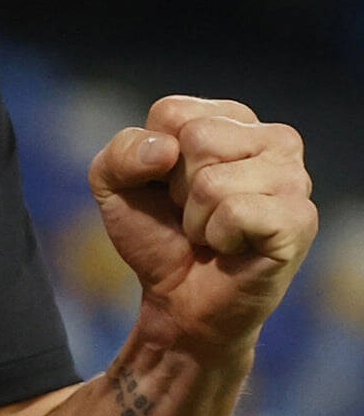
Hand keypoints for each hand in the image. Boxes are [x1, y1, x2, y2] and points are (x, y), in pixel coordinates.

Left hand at [89, 95, 316, 358]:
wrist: (179, 302)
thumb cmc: (157, 234)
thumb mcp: (115, 184)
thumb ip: (122, 151)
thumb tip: (167, 149)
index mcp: (232, 118)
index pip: (171, 112)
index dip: (153, 159)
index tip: (169, 187)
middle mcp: (273, 139)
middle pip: (197, 138)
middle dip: (178, 188)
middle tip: (194, 214)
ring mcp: (294, 178)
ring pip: (213, 180)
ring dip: (197, 218)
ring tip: (213, 233)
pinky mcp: (300, 218)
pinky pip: (236, 212)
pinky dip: (219, 237)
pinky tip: (233, 248)